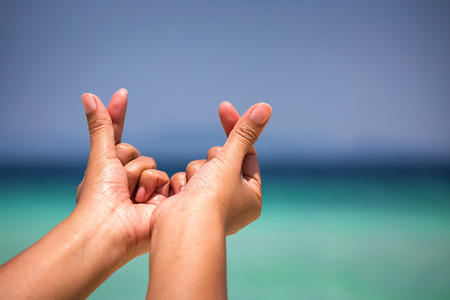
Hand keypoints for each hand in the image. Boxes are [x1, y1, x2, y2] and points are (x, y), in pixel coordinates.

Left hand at [76, 90, 168, 258]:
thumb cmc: (100, 195)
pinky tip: (145, 203)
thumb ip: (102, 125)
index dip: (118, 114)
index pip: (116, 135)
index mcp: (108, 170)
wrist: (111, 228)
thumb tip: (88, 94)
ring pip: (151, 166)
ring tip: (132, 198)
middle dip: (128, 166)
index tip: (122, 94)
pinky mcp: (159, 200)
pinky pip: (164, 179)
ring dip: (141, 180)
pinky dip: (155, 188)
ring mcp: (143, 190)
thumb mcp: (102, 156)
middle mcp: (125, 179)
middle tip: (118, 184)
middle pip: (136, 154)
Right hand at [154, 101, 271, 234]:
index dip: (236, 131)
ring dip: (196, 173)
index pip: (247, 154)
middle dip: (213, 161)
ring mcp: (210, 205)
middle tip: (211, 175)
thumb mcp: (230, 160)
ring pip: (201, 168)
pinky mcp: (189, 205)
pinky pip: (186, 180)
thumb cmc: (211, 198)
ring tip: (196, 191)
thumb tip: (264, 107)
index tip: (225, 108)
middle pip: (222, 160)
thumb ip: (244, 133)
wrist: (180, 229)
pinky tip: (182, 197)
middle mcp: (233, 202)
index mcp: (251, 196)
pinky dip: (183, 184)